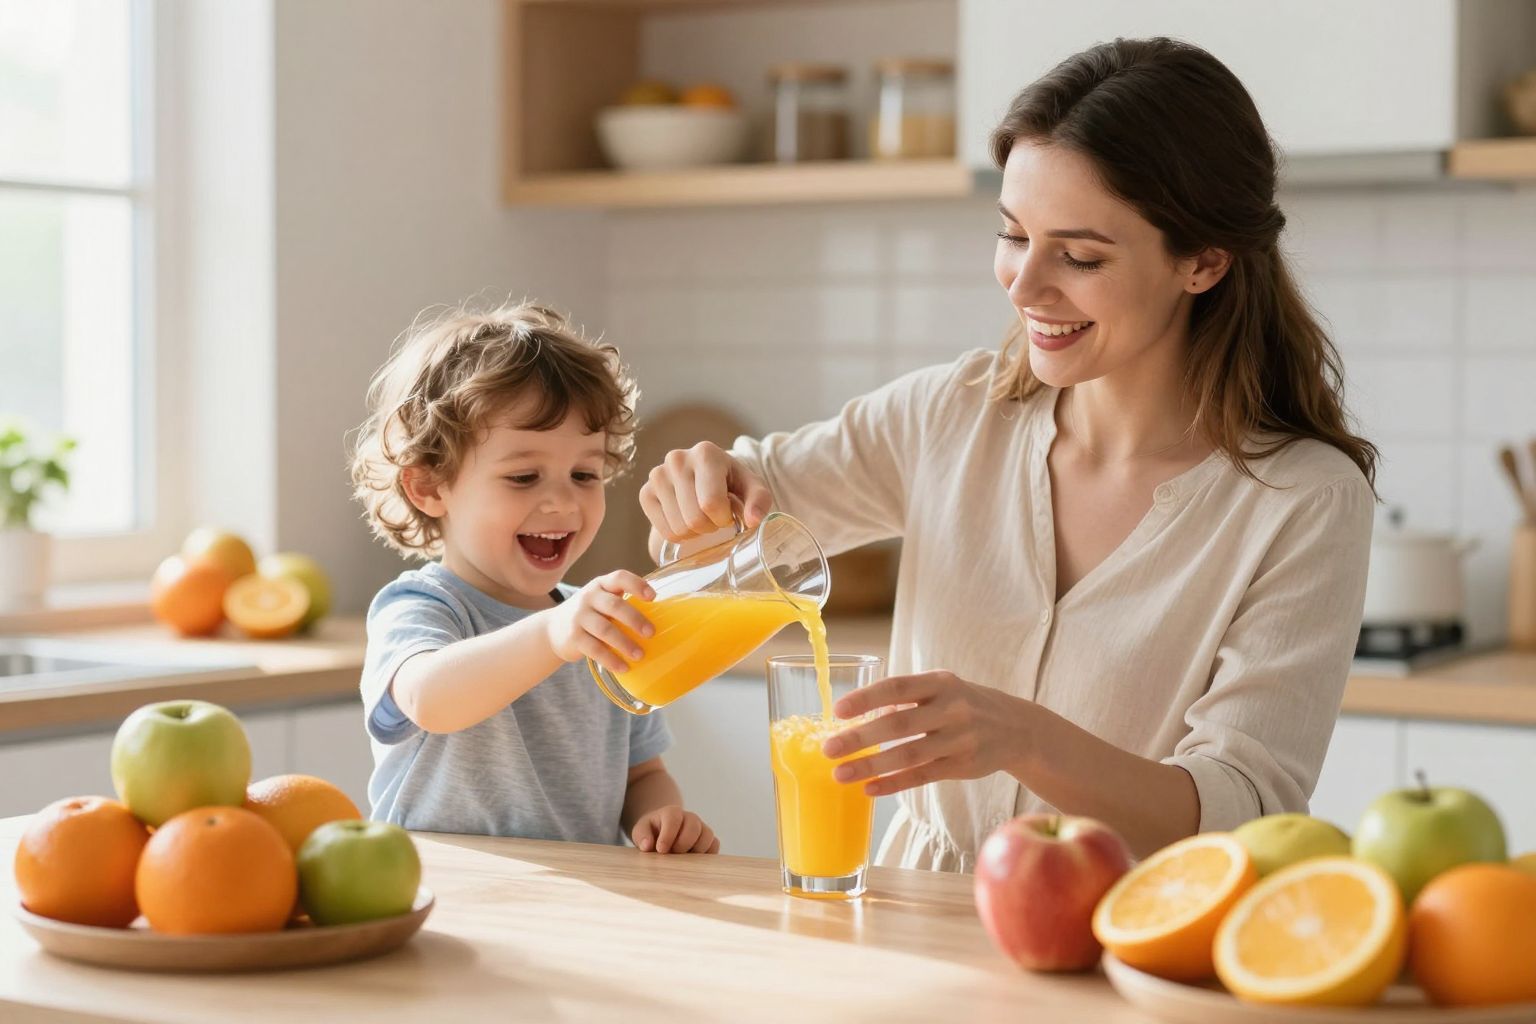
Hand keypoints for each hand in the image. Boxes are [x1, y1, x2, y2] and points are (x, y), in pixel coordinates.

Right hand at [544, 570, 654, 672]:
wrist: (553, 629)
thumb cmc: (591, 614)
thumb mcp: (602, 601)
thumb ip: (623, 604)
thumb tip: (663, 621)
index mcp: (601, 585)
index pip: (619, 578)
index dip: (637, 584)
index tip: (653, 597)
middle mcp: (588, 597)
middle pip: (614, 605)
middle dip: (635, 619)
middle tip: (651, 633)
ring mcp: (579, 617)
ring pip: (605, 630)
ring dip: (625, 643)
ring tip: (640, 655)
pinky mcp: (573, 637)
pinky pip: (594, 649)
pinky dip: (611, 660)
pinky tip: (624, 667)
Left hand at [630, 805, 718, 853]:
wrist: (662, 833)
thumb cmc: (651, 832)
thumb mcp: (641, 831)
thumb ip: (641, 836)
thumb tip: (647, 845)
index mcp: (672, 812)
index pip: (674, 819)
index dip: (668, 835)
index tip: (661, 850)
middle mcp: (690, 818)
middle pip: (693, 827)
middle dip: (682, 844)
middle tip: (672, 855)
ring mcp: (701, 828)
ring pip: (707, 836)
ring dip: (695, 851)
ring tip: (682, 860)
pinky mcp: (709, 840)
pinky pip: (714, 846)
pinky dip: (707, 855)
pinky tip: (693, 862)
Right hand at [638, 442, 773, 548]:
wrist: (703, 478)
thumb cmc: (730, 483)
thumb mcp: (752, 487)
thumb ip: (760, 501)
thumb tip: (753, 520)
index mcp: (706, 453)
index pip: (711, 503)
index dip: (724, 518)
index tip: (728, 513)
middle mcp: (677, 459)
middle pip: (694, 519)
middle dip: (710, 526)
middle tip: (714, 517)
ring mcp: (657, 475)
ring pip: (679, 528)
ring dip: (695, 532)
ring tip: (700, 516)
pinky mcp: (645, 492)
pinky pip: (664, 531)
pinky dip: (679, 534)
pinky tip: (685, 519)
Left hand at [820, 671, 1025, 796]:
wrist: (1017, 728)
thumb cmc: (963, 704)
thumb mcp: (941, 688)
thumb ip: (906, 698)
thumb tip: (860, 714)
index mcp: (941, 683)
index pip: (898, 687)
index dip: (867, 698)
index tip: (838, 709)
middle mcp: (952, 709)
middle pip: (899, 725)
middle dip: (860, 738)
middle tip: (828, 749)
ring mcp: (959, 740)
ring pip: (908, 756)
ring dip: (871, 766)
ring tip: (840, 774)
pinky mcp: (963, 767)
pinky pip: (922, 777)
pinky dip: (893, 784)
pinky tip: (868, 789)